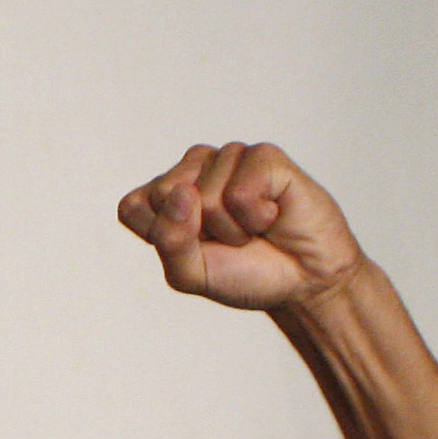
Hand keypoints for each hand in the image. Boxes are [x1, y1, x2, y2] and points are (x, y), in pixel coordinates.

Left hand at [117, 141, 365, 313]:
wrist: (304, 283)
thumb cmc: (246, 273)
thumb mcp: (190, 274)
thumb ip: (168, 240)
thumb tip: (183, 192)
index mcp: (164, 194)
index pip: (132, 207)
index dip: (164, 239)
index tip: (197, 249)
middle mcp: (191, 169)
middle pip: (164, 196)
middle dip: (200, 233)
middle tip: (231, 239)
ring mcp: (227, 158)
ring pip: (205, 196)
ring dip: (234, 228)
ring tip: (254, 228)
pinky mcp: (263, 155)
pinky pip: (240, 192)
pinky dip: (257, 217)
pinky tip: (273, 215)